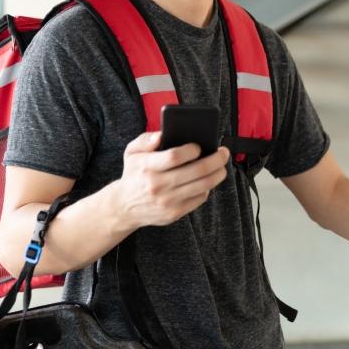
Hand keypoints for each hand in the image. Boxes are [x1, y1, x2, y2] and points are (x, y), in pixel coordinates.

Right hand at [113, 131, 229, 228]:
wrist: (124, 206)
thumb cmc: (133, 174)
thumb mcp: (131, 152)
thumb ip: (146, 139)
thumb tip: (162, 135)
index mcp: (147, 167)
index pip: (174, 156)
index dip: (191, 150)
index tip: (199, 146)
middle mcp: (157, 185)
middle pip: (196, 171)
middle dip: (216, 159)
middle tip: (224, 152)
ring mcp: (167, 201)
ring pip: (203, 185)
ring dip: (218, 174)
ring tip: (222, 166)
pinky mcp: (175, 213)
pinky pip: (199, 198)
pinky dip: (208, 188)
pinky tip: (208, 179)